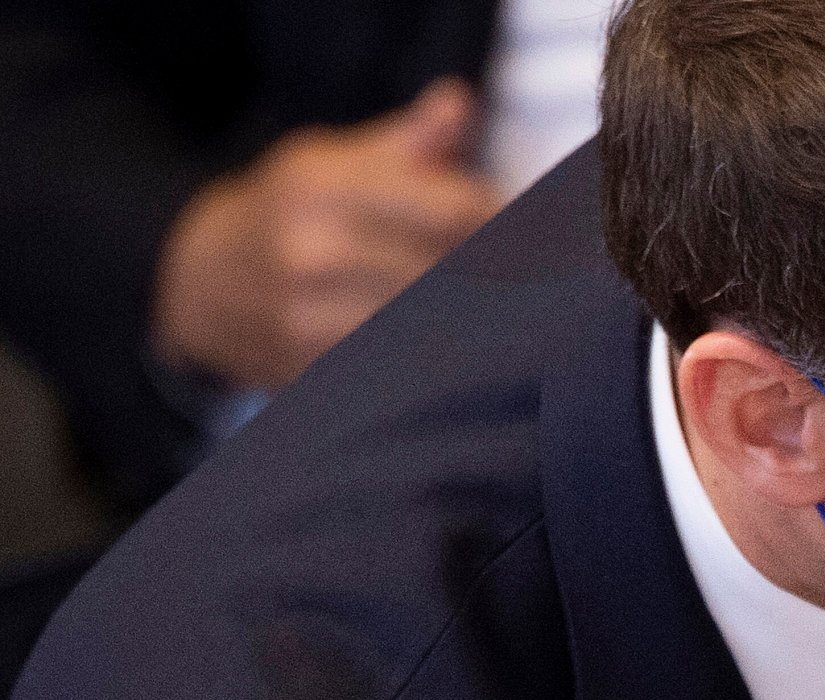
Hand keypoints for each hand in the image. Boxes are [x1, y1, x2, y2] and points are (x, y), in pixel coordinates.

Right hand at [154, 77, 503, 390]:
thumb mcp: (330, 159)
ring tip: (490, 313)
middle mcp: (315, 253)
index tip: (521, 230)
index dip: (501, 225)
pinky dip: (435, 362)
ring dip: (471, 323)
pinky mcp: (313, 370)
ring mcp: (310, 318)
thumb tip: (458, 102)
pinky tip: (449, 348)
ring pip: (434, 327)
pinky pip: (402, 371)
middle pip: (452, 274)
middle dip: (493, 276)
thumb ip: (407, 140)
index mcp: (324, 189)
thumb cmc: (284, 212)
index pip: (454, 213)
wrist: (198, 282)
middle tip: (525, 281)